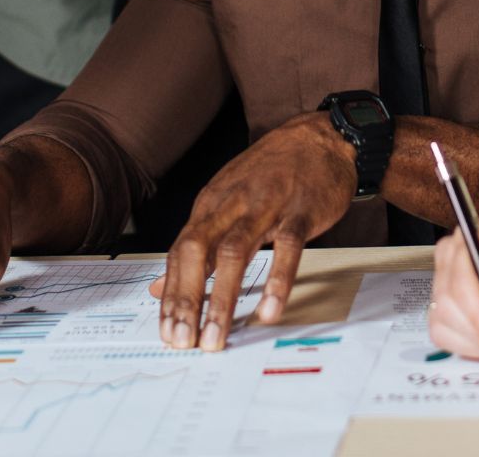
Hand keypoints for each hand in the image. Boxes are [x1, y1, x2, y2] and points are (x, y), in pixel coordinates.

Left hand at [147, 113, 356, 351]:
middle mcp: (232, 204)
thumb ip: (197, 243)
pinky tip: (269, 309)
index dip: (171, 294)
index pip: (181, 253)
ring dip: (223, 298)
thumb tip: (159, 285)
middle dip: (187, 299)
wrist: (319, 137)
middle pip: (198, 252)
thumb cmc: (272, 172)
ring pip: (236, 253)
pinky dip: (276, 280)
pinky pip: (286, 248)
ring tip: (216, 335)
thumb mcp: (226, 200)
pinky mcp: (300, 212)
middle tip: (184, 341)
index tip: (167, 331)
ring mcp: (266, 206)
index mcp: (211, 204)